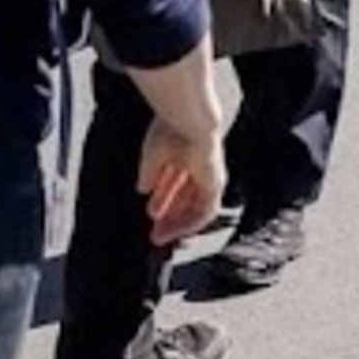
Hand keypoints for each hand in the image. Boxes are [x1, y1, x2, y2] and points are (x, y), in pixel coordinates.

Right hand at [138, 119, 227, 245]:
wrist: (189, 121)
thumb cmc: (171, 130)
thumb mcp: (153, 157)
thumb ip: (149, 174)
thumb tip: (142, 189)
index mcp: (186, 155)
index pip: (176, 184)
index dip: (162, 201)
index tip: (150, 214)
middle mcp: (200, 167)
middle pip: (185, 199)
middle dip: (169, 217)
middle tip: (155, 232)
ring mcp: (210, 176)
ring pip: (195, 209)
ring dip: (177, 224)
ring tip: (160, 237)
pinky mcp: (216, 184)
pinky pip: (205, 212)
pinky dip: (189, 224)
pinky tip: (174, 232)